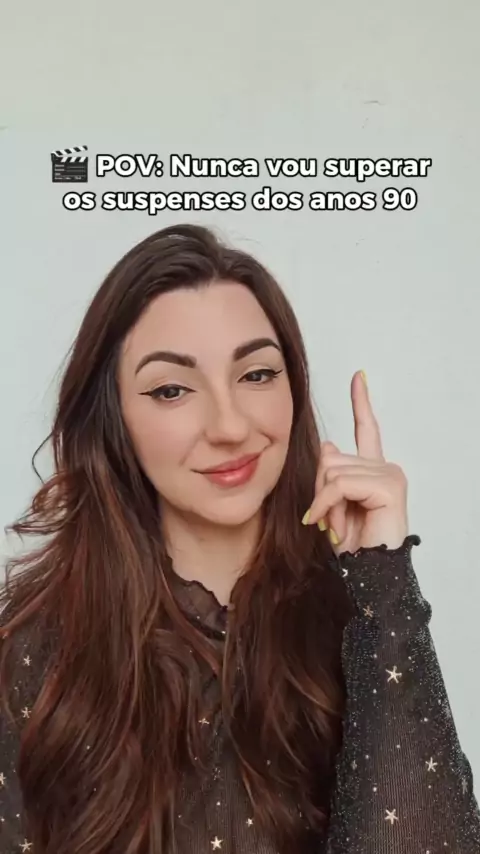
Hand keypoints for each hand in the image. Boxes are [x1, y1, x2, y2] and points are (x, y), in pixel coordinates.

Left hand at [302, 371, 408, 554]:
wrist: (368, 575)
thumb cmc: (351, 547)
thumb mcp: (330, 505)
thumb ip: (330, 474)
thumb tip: (328, 446)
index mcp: (373, 470)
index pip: (367, 429)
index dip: (361, 402)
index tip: (358, 376)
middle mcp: (385, 467)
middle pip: (330, 458)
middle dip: (319, 491)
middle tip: (328, 520)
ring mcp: (390, 474)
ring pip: (331, 471)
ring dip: (324, 503)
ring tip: (336, 526)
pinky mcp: (388, 486)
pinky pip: (340, 484)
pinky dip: (328, 505)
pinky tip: (335, 525)